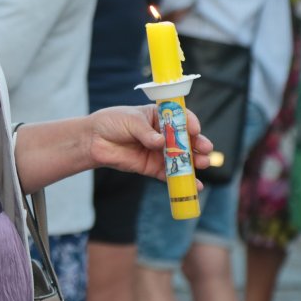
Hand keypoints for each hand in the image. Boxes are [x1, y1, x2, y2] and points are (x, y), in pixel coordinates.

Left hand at [85, 105, 213, 181]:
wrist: (94, 140)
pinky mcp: (152, 167)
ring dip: (193, 162)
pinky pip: (169, 175)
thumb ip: (146, 132)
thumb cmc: (113, 122)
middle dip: (197, 144)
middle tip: (206, 149)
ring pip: (180, 158)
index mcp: (159, 116)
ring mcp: (159, 152)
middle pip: (185, 139)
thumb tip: (160, 143)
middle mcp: (163, 134)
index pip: (180, 118)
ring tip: (202, 163)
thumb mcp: (130, 120)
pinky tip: (195, 185)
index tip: (195, 128)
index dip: (190, 123)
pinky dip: (181, 181)